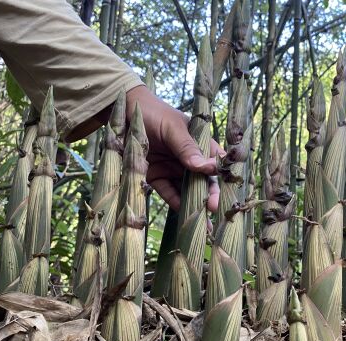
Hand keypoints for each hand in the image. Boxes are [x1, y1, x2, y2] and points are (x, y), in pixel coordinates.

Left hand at [126, 85, 222, 211]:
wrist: (122, 113)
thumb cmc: (153, 113)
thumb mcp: (172, 128)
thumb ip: (187, 148)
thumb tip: (206, 167)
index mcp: (198, 143)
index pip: (215, 162)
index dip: (220, 177)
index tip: (224, 190)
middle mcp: (188, 158)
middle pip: (203, 180)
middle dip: (209, 196)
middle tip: (212, 210)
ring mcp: (172, 168)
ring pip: (187, 189)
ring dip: (194, 204)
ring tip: (202, 222)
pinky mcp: (156, 176)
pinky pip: (167, 192)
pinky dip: (175, 202)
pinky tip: (182, 211)